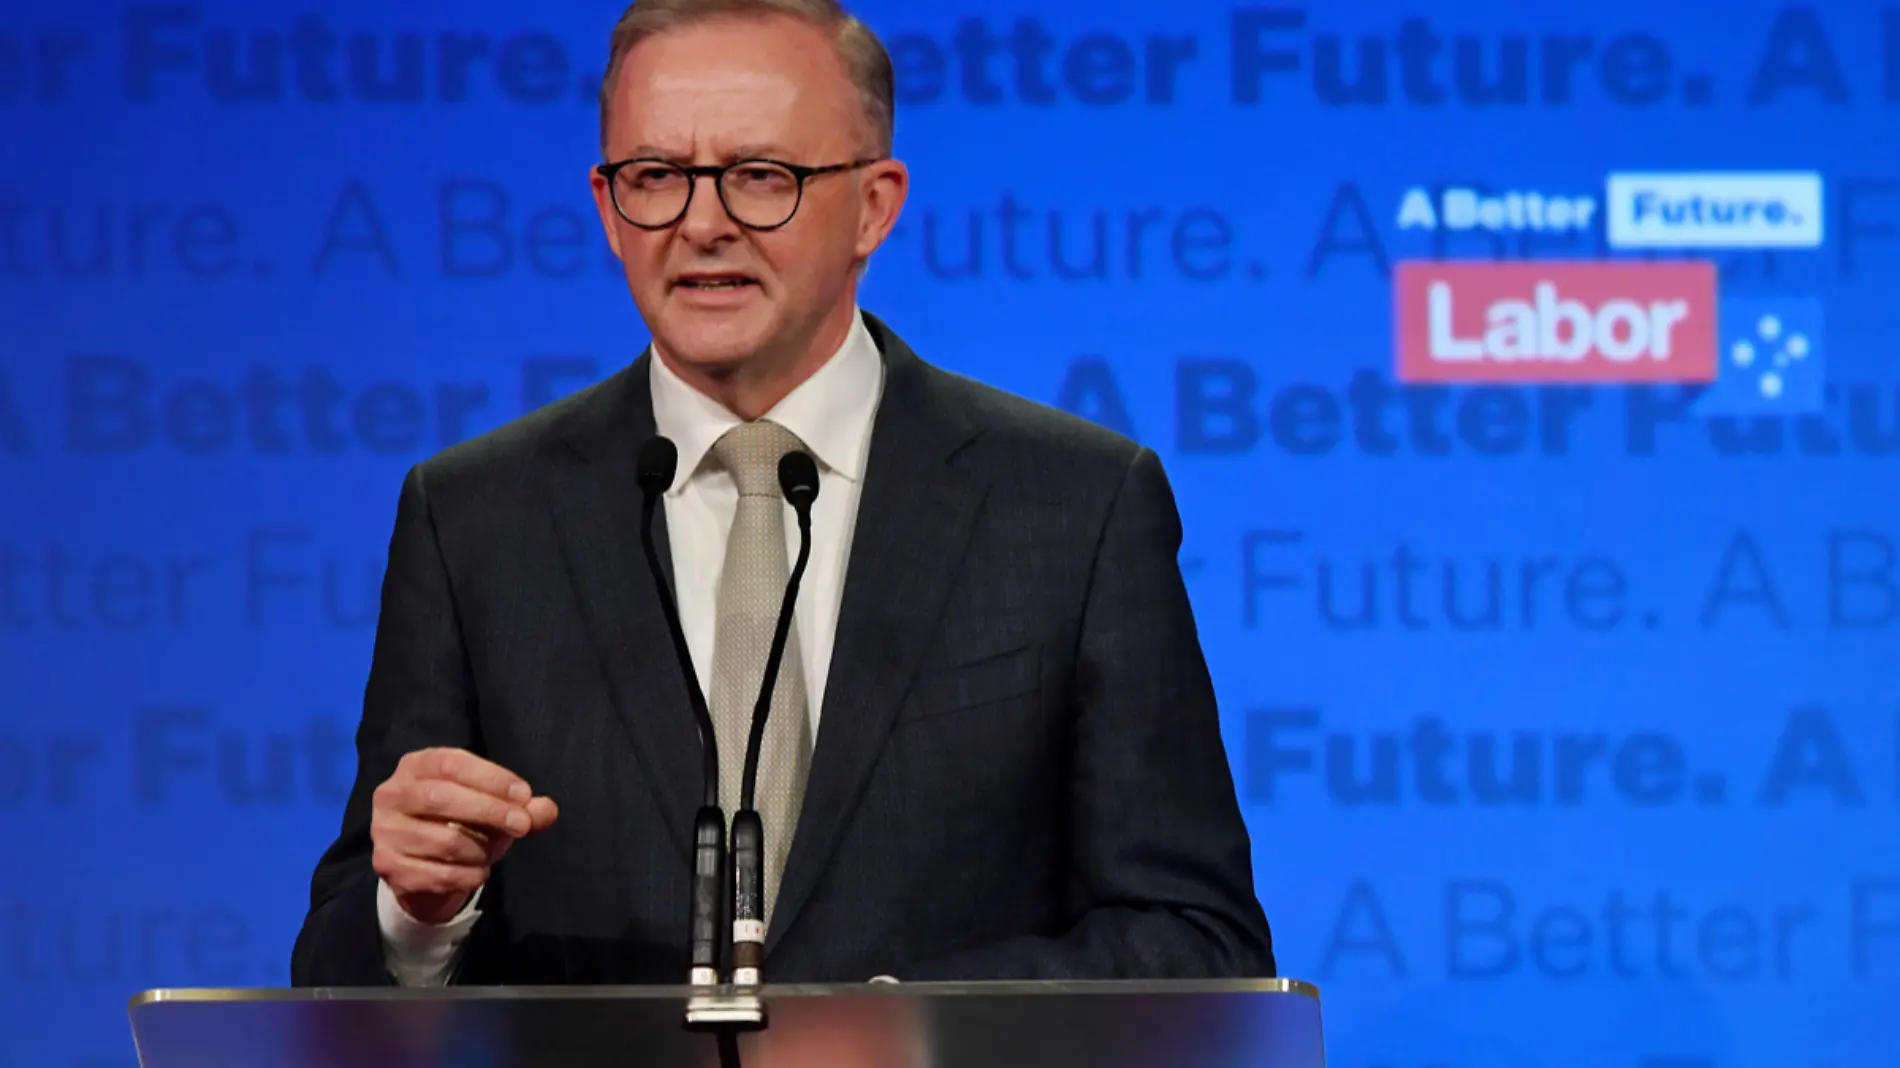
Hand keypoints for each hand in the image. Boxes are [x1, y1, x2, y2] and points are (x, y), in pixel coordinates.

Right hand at [370, 747, 558, 924]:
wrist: (423, 868)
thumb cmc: (461, 823)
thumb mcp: (492, 807)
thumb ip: (521, 806)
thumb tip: (548, 810)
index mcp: (415, 766)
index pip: (451, 763)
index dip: (490, 777)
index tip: (524, 794)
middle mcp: (391, 794)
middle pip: (441, 797)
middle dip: (489, 811)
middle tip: (523, 825)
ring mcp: (384, 832)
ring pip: (444, 840)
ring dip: (481, 850)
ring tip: (492, 852)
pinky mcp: (388, 866)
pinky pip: (439, 874)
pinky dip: (469, 875)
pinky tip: (479, 871)